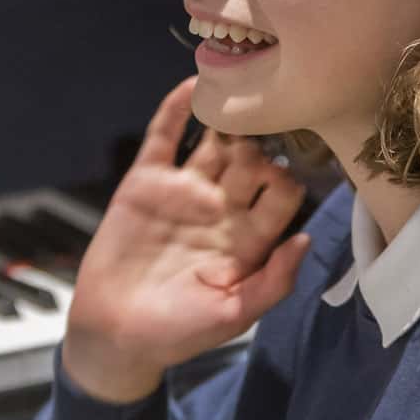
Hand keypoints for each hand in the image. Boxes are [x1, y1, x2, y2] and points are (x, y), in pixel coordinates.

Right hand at [61, 76, 311, 402]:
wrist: (114, 334)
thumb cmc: (177, 333)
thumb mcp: (233, 316)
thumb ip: (273, 282)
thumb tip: (306, 239)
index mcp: (249, 238)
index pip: (281, 195)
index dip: (288, 180)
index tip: (287, 173)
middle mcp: (221, 208)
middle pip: (252, 161)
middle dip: (262, 145)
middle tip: (262, 129)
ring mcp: (184, 191)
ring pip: (214, 143)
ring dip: (229, 121)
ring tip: (239, 93)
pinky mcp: (146, 182)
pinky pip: (164, 137)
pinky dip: (177, 109)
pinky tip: (193, 85)